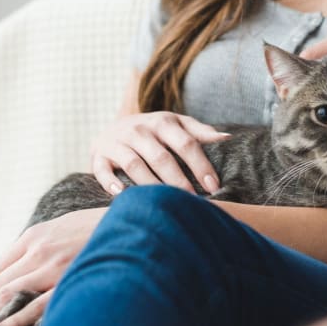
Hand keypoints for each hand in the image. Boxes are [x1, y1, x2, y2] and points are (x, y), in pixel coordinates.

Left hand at [0, 207, 104, 325]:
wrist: (129, 224)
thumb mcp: (65, 223)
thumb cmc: (99, 226)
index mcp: (35, 234)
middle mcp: (38, 250)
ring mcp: (51, 267)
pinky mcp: (66, 282)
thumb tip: (25, 258)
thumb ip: (42, 240)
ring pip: (7, 294)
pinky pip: (32, 306)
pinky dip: (11, 321)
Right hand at [91, 111, 229, 194]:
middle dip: (178, 181)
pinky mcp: (99, 155)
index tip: (213, 186)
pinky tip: (123, 195)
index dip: (200, 165)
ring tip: (164, 203)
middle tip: (193, 201)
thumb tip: (227, 138)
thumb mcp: (176, 124)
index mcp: (163, 122)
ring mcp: (118, 142)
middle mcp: (140, 130)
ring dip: (150, 185)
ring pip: (135, 165)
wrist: (113, 127)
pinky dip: (111, 182)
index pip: (186, 143)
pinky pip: (102, 170)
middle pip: (161, 157)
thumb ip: (200, 132)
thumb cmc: (154, 130)